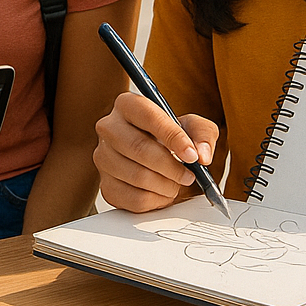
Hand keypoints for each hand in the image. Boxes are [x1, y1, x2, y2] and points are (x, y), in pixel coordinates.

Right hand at [93, 91, 218, 211]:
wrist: (158, 160)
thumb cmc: (172, 139)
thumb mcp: (193, 127)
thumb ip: (203, 134)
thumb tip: (202, 154)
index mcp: (128, 105)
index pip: (148, 117)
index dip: (173, 137)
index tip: (192, 155)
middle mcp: (109, 127)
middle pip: (138, 148)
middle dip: (171, 167)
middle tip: (189, 175)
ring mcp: (103, 157)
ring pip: (137, 176)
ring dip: (166, 185)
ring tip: (176, 183)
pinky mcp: (106, 185)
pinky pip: (134, 199)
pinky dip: (156, 201)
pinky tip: (162, 192)